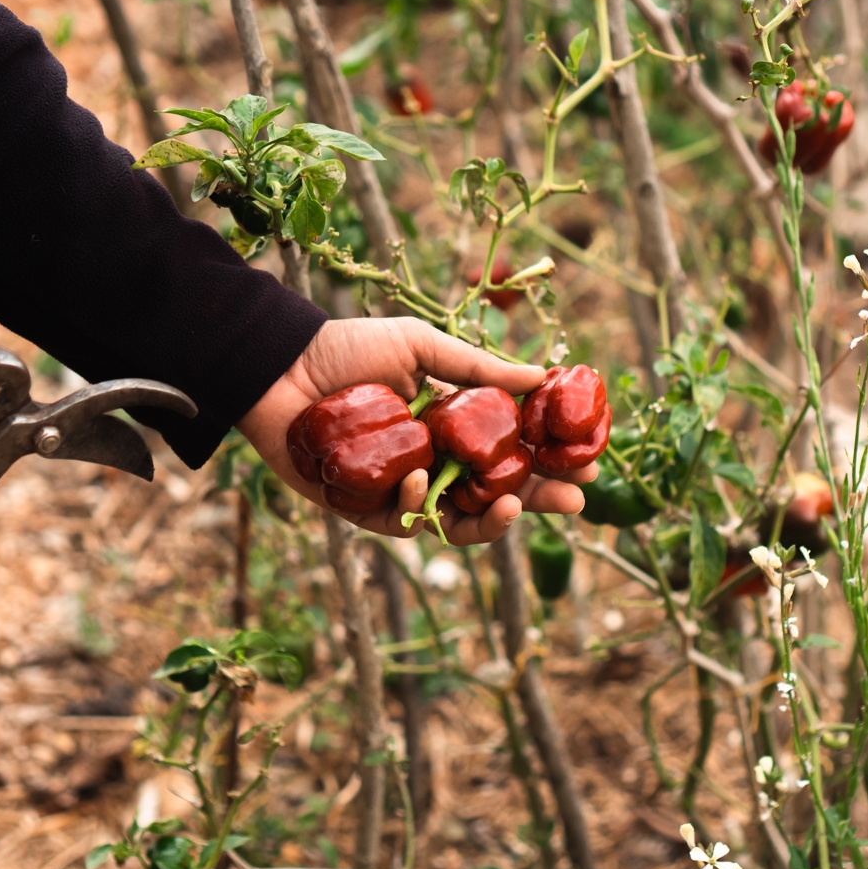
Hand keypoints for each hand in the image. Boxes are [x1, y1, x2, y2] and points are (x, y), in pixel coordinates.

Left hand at [239, 318, 598, 544]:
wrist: (279, 367)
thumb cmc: (348, 349)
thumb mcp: (422, 346)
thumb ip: (479, 369)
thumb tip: (544, 374)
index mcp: (451, 426)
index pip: (511, 453)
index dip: (549, 462)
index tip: (588, 465)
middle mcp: (434, 463)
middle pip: (496, 495)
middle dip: (537, 502)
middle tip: (574, 503)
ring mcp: (403, 491)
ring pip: (458, 522)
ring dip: (491, 521)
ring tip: (513, 506)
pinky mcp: (365, 511)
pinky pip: (405, 522)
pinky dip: (419, 506)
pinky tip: (424, 479)